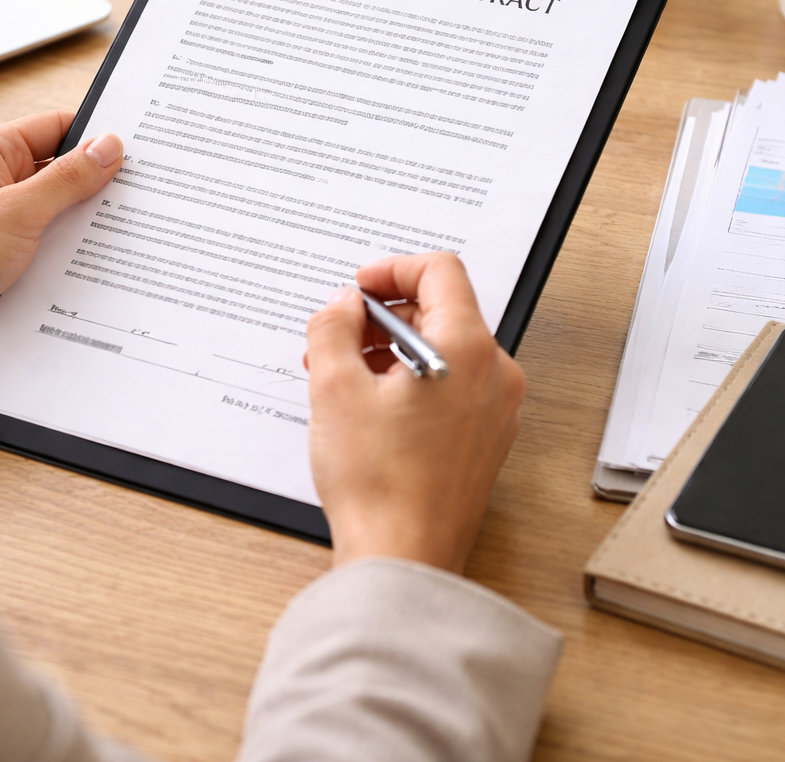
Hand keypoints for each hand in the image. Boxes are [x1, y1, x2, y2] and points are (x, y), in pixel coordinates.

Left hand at [0, 111, 123, 392]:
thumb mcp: (17, 211)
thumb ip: (67, 178)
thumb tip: (108, 147)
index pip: (57, 127)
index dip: (96, 137)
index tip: (137, 151)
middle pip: (64, 171)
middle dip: (98, 186)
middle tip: (141, 196)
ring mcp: (3, 220)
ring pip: (61, 213)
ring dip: (86, 225)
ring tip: (126, 233)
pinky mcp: (8, 257)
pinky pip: (52, 246)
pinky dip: (73, 254)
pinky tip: (99, 265)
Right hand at [304, 253, 525, 574]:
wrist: (403, 559)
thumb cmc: (378, 484)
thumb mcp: (334, 388)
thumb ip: (332, 327)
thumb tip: (342, 306)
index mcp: (467, 349)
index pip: (439, 271)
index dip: (392, 268)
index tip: (360, 287)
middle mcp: (494, 375)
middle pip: (441, 311)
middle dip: (382, 317)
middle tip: (339, 337)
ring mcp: (495, 410)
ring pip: (443, 350)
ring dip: (391, 350)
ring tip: (344, 375)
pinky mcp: (485, 439)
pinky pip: (451, 386)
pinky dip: (411, 380)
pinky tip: (369, 406)